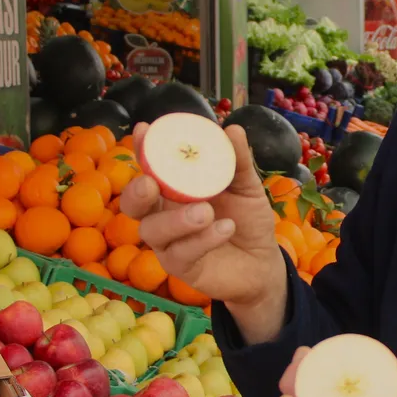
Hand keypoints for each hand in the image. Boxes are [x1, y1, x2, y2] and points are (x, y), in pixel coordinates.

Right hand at [120, 123, 285, 311]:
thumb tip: (232, 129)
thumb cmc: (247, 219)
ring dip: (176, 220)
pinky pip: (181, 253)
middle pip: (134, 204)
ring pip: (152, 231)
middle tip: (150, 184)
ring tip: (205, 212)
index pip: (152, 167)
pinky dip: (202, 239)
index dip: (144, 149)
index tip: (144, 130)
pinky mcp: (181, 267)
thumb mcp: (247, 187)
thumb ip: (238, 161)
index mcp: (174, 189)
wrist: (263, 262)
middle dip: (136, 192)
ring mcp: (169, 242)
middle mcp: (164, 213)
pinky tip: (225, 228)